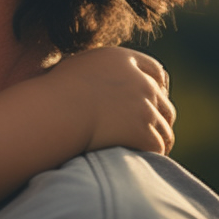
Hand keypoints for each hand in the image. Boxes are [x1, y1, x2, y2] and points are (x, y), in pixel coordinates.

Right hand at [48, 47, 175, 154]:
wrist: (55, 110)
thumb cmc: (54, 91)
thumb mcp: (76, 67)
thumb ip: (96, 69)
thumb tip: (93, 77)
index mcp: (123, 60)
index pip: (154, 70)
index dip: (157, 85)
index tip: (155, 96)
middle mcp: (140, 82)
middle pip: (163, 101)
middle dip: (160, 115)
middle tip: (150, 129)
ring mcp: (144, 108)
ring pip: (164, 127)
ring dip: (158, 137)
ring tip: (147, 148)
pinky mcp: (143, 133)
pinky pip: (157, 146)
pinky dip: (152, 153)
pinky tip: (143, 158)